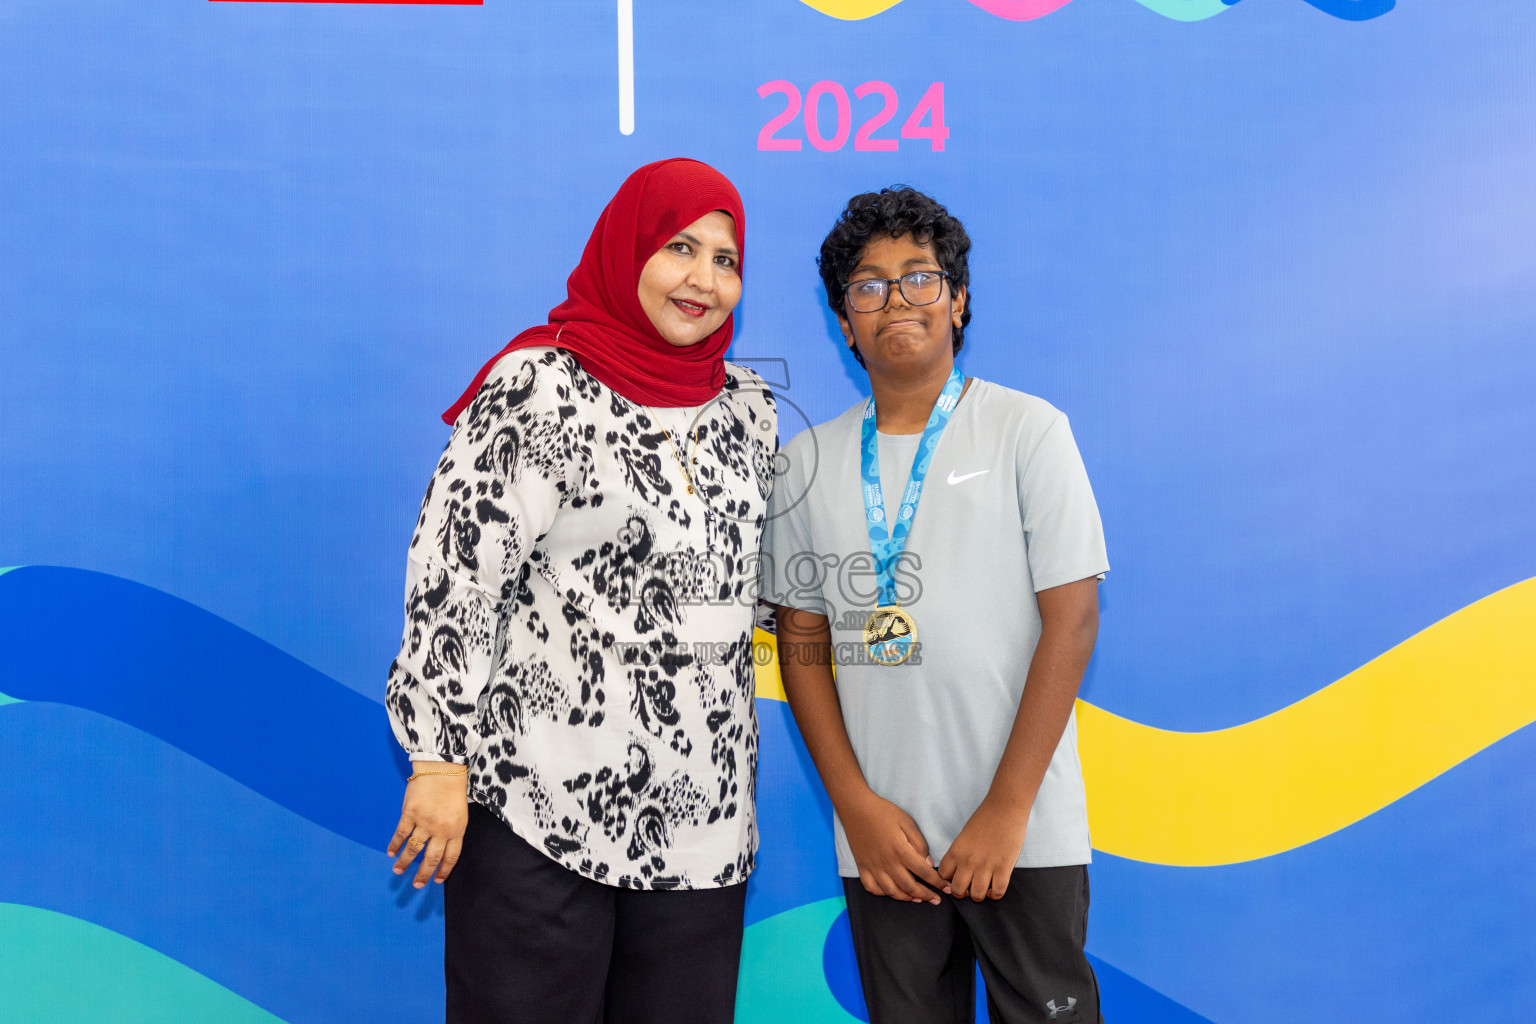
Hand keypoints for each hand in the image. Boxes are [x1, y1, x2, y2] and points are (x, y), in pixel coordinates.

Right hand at [387, 762, 469, 887]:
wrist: (442, 769)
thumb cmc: (453, 789)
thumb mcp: (460, 813)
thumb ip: (451, 830)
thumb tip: (441, 848)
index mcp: (456, 830)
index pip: (451, 857)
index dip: (443, 870)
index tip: (437, 881)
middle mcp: (440, 830)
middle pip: (431, 858)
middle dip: (423, 874)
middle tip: (417, 885)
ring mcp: (424, 822)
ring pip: (413, 849)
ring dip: (405, 863)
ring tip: (398, 872)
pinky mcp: (410, 814)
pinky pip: (401, 834)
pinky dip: (395, 845)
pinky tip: (391, 853)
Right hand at [839, 790, 946, 903]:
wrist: (856, 808)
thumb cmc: (884, 812)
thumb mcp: (907, 822)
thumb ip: (919, 843)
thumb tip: (928, 863)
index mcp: (901, 851)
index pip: (924, 872)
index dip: (937, 882)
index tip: (947, 888)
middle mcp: (887, 863)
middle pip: (910, 887)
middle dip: (926, 895)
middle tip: (936, 900)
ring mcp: (873, 867)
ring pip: (892, 891)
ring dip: (907, 898)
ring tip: (918, 899)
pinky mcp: (862, 867)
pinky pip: (872, 888)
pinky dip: (882, 893)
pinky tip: (892, 892)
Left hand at [938, 796, 1028, 901]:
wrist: (1005, 807)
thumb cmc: (985, 817)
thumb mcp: (964, 835)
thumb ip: (960, 852)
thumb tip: (959, 868)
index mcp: (956, 851)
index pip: (943, 875)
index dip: (948, 880)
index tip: (955, 880)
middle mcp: (968, 861)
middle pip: (957, 890)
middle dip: (962, 893)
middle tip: (968, 889)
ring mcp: (986, 866)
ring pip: (976, 895)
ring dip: (978, 895)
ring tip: (982, 890)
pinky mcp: (1004, 867)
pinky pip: (997, 892)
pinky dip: (995, 895)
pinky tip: (994, 889)